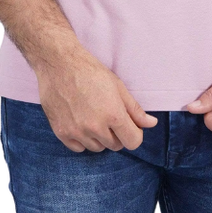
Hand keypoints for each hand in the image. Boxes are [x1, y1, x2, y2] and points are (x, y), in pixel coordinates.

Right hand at [35, 44, 157, 152]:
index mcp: (113, 115)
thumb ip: (135, 109)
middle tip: (109, 115)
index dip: (135, 133)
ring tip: (94, 116)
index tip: (130, 125)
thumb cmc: (90, 71)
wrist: (59, 64)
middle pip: (115, 145)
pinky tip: (81, 122)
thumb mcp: (117, 86)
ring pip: (97, 148)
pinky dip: (83, 140)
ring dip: (100, 137)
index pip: (133, 142)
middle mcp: (95, 127)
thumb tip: (151, 124)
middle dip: (117, 133)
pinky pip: (79, 148)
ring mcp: (77, 132)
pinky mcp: (61, 133)